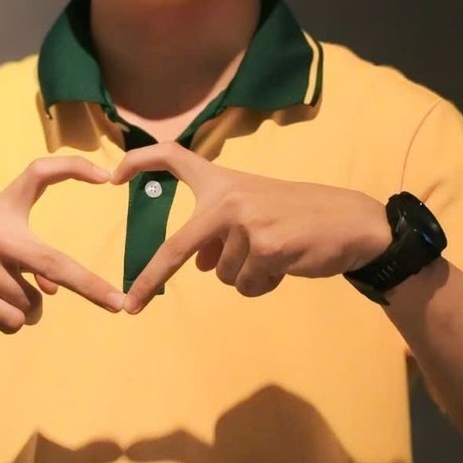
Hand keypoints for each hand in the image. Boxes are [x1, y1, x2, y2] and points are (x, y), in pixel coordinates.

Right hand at [0, 156, 127, 333]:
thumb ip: (28, 261)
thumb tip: (53, 291)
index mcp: (1, 209)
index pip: (39, 173)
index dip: (73, 168)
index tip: (108, 175)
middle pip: (54, 262)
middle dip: (91, 287)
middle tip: (119, 304)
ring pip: (31, 304)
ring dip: (23, 310)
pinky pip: (12, 321)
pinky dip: (8, 324)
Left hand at [113, 143, 390, 308]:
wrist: (349, 222)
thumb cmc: (299, 217)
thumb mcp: (256, 213)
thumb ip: (221, 233)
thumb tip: (196, 266)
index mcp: (223, 180)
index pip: (174, 157)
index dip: (140, 160)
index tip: (112, 175)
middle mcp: (229, 197)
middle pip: (178, 246)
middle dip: (151, 278)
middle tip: (131, 305)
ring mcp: (247, 222)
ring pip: (221, 275)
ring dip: (244, 276)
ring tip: (275, 255)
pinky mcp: (266, 248)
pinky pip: (246, 285)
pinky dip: (262, 285)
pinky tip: (284, 266)